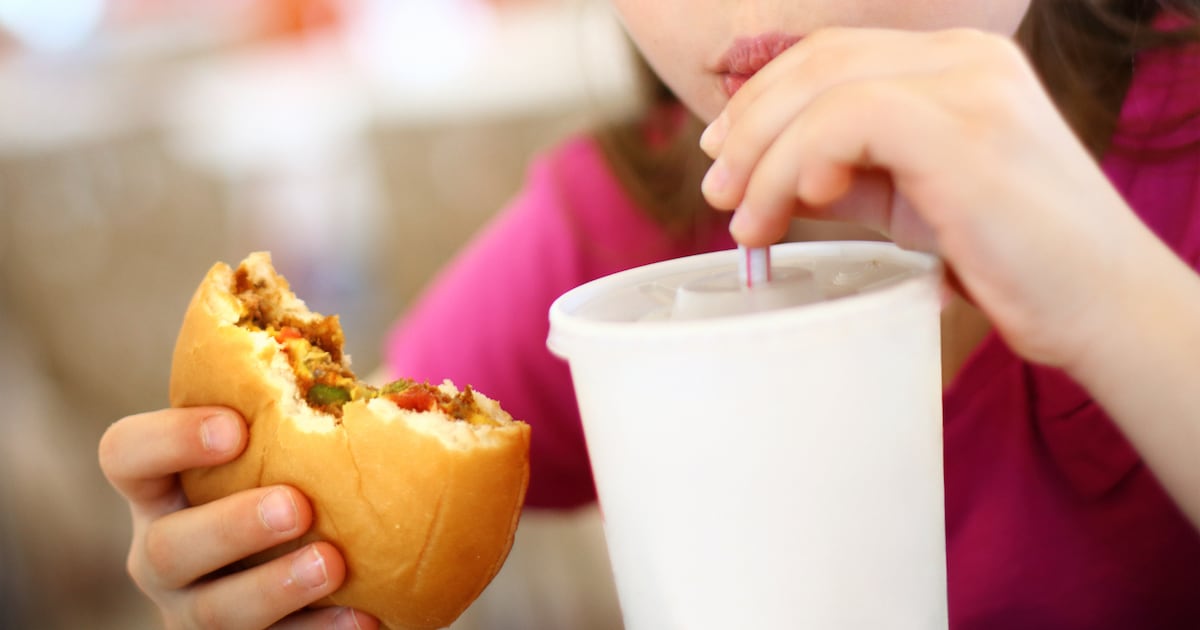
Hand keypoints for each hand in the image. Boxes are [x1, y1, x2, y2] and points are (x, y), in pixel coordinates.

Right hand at [98, 407, 378, 629]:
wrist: (314, 552)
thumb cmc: (294, 472)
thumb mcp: (282, 441)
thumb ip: (303, 405)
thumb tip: (387, 374)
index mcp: (161, 486)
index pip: (126, 455)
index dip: (169, 439)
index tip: (235, 426)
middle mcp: (163, 552)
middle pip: (168, 548)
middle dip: (231, 527)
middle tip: (296, 504)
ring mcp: (196, 609)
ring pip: (215, 612)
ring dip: (275, 587)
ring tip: (333, 561)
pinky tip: (367, 616)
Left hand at [698, 27, 1157, 369]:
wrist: (1104, 305)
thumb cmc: (1014, 260)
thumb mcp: (915, 202)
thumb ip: (852, 175)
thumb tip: (776, 175)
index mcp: (957, 63)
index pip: (831, 55)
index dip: (763, 99)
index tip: (724, 152)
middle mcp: (966, 58)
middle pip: (817, 61)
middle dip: (749, 126)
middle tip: (718, 190)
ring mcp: (970, 86)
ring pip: (823, 89)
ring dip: (764, 157)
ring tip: (746, 221)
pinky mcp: (964, 129)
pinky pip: (847, 121)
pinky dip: (800, 164)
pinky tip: (796, 206)